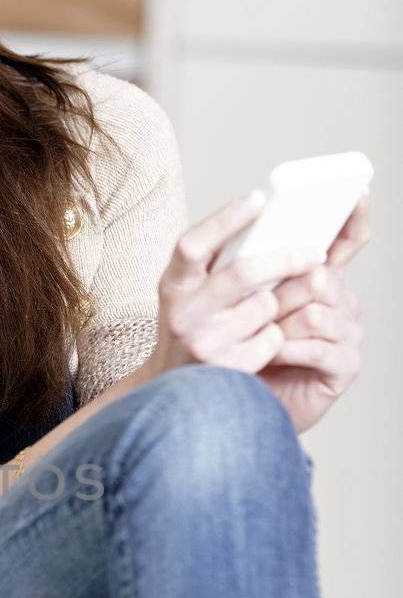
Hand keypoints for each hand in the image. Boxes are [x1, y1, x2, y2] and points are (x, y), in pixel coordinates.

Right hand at [147, 191, 327, 377]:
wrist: (174, 387)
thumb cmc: (192, 324)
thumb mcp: (189, 291)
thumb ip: (215, 262)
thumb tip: (265, 221)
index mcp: (172, 286)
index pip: (192, 245)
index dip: (224, 219)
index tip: (259, 198)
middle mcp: (183, 314)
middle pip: (242, 273)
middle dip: (285, 258)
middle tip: (314, 252)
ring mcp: (205, 344)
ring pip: (265, 307)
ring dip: (277, 303)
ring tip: (267, 308)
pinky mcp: (229, 369)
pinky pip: (272, 338)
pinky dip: (274, 334)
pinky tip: (260, 338)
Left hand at [255, 194, 368, 433]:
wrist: (240, 404)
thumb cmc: (240, 351)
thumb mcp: (240, 304)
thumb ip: (253, 273)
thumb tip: (253, 238)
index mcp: (320, 281)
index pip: (346, 242)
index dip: (354, 219)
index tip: (357, 193)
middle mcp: (341, 303)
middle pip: (320, 276)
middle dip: (280, 290)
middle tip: (252, 306)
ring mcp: (348, 333)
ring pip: (316, 311)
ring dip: (278, 324)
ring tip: (256, 337)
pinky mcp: (345, 365)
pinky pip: (316, 347)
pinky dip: (285, 350)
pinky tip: (270, 355)